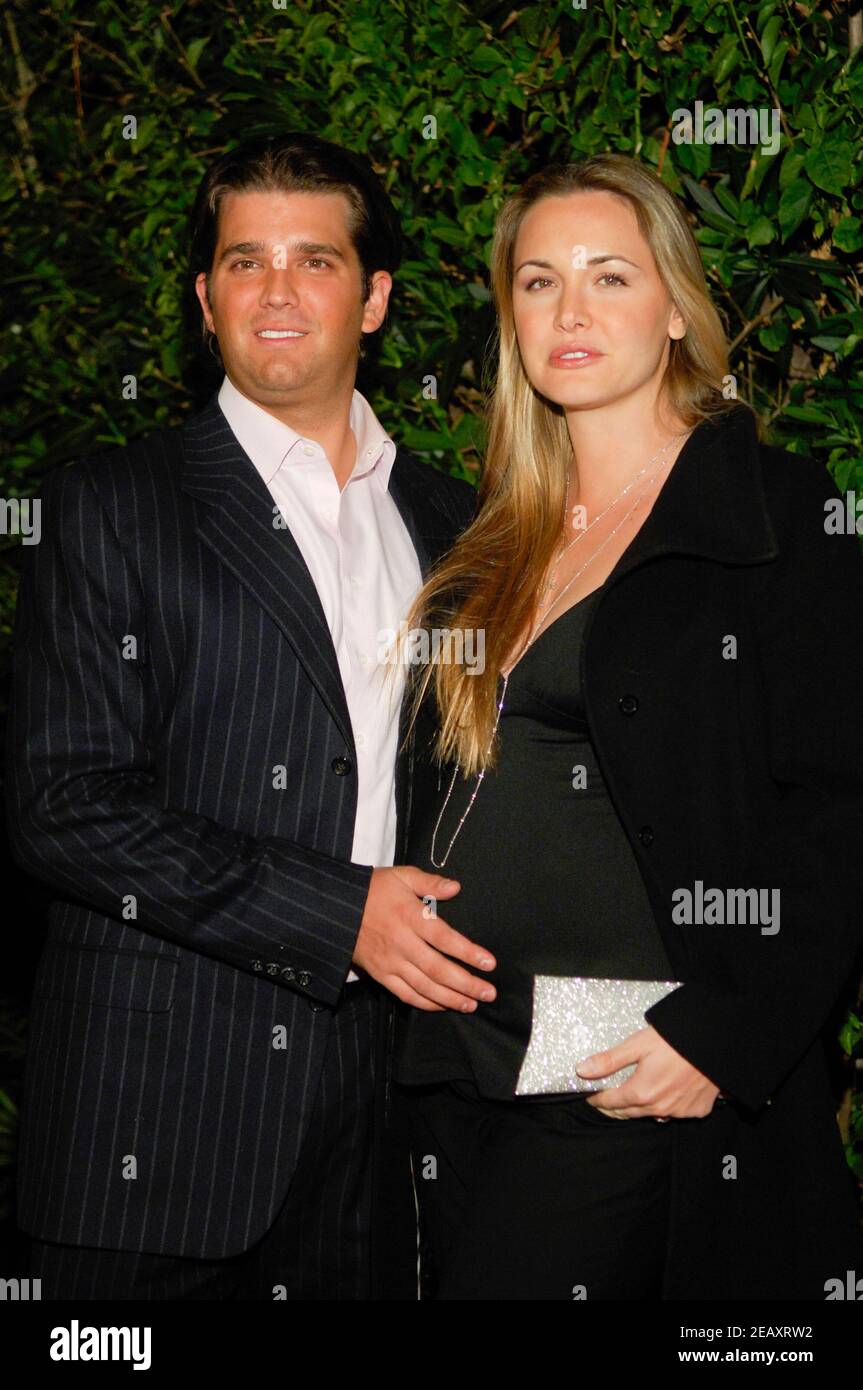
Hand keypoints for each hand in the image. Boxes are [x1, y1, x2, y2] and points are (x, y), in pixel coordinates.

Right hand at [352, 865, 497, 1010]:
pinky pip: (405, 994)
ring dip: (450, 998)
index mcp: (409, 916)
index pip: (443, 938)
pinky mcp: (380, 974)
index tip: (489, 963)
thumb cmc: (374, 889)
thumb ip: (430, 882)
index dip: (467, 952)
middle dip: (466, 983)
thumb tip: (456, 887)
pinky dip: (426, 1003)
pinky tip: (443, 1006)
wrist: (336, 908)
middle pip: (438, 968)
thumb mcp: (401, 876)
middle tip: (489, 993)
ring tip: (472, 1004)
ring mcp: (390, 961)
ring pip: (424, 986)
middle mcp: (401, 942)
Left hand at [576, 1025, 722, 1119]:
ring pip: (652, 1114)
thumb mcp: (638, 1044)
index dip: (598, 1099)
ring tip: (637, 1093)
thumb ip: (609, 1060)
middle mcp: (659, 1108)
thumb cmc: (676, 1040)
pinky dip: (668, 1104)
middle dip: (616, 1105)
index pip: (611, 1102)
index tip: (591, 1096)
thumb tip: (582, 1070)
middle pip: (629, 1112)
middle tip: (609, 1096)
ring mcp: (679, 1112)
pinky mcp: (696, 1110)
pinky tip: (668, 1091)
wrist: (715, 1043)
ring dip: (642, 1106)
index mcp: (642, 1092)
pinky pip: (676, 1112)